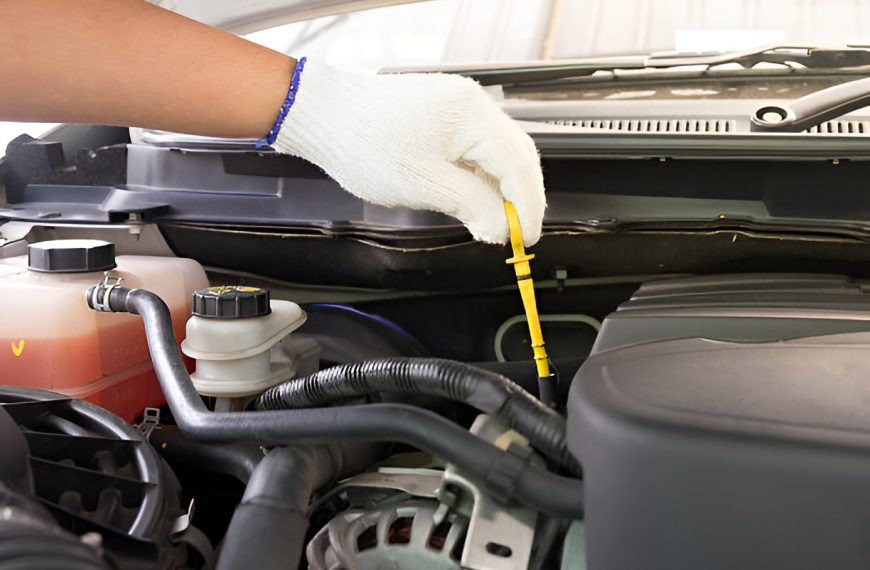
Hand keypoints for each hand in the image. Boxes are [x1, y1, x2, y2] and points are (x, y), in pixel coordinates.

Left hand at [272, 60, 545, 244]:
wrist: (323, 115)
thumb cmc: (363, 142)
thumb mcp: (424, 185)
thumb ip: (473, 206)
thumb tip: (502, 227)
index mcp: (472, 116)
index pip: (519, 167)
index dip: (527, 208)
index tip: (526, 239)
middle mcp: (472, 105)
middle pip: (517, 156)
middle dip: (522, 199)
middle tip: (519, 234)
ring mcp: (458, 108)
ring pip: (499, 153)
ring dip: (503, 189)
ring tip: (498, 222)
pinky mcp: (444, 116)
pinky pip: (477, 149)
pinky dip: (483, 176)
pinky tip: (478, 199)